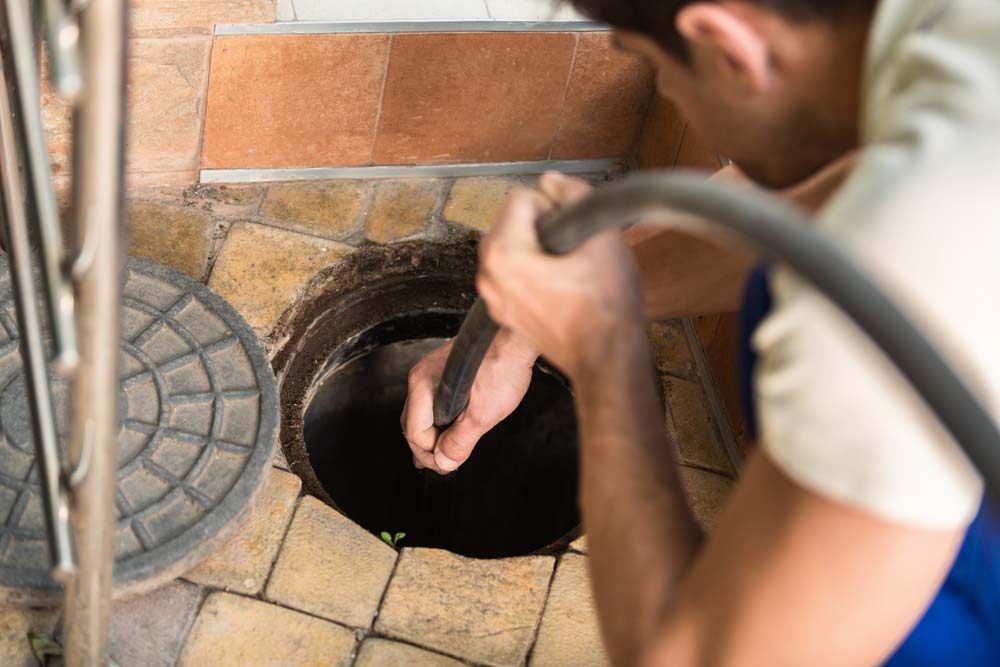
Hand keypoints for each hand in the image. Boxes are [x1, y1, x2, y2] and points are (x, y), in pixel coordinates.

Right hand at [401, 330, 538, 472]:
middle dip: (427, 448)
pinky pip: (433, 400)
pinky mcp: (444, 369)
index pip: (415, 434)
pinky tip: (451, 428)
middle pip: (413, 423)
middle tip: (445, 464)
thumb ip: (459, 442)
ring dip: (433, 434)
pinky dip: (440, 419)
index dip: (431, 455)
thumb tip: (444, 462)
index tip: (449, 465)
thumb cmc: (502, 367)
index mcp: (422, 387)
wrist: (517, 337)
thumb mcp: (482, 415)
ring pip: (422, 412)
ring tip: (444, 452)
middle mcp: (420, 376)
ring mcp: (431, 371)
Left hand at [476, 172, 643, 378]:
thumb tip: (553, 181)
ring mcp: (494, 297)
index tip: (574, 229)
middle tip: (574, 247)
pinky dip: (533, 269)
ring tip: (570, 267)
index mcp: (504, 255)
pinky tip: (562, 285)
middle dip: (542, 224)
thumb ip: (574, 197)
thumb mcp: (602, 239)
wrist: (607, 359)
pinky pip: (513, 273)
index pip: (521, 198)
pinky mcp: (504, 311)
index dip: (554, 205)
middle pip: (511, 220)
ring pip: (512, 246)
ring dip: (538, 246)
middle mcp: (489, 276)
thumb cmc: (606, 308)